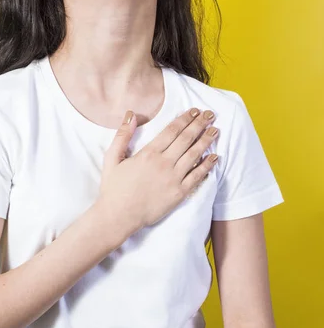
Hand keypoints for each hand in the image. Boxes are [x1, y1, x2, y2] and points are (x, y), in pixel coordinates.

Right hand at [97, 108, 218, 235]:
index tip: (194, 111)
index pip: (172, 130)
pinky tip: (214, 157)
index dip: (185, 119)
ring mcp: (173, 178)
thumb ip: (122, 136)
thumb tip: (131, 114)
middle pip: (186, 139)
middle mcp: (163, 163)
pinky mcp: (179, 193)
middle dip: (199, 124)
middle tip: (210, 115)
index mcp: (148, 153)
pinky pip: (197, 176)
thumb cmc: (113, 188)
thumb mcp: (112, 158)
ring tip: (215, 130)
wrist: (118, 216)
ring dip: (206, 141)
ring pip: (194, 155)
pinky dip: (207, 166)